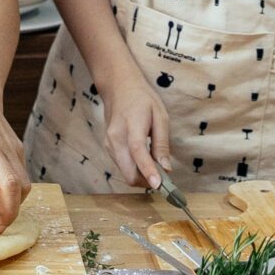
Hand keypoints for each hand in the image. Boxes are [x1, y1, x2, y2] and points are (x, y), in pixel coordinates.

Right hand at [99, 69, 171, 188]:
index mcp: (131, 126)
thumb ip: (162, 143)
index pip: (138, 152)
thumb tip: (166, 168)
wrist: (118, 89)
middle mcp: (115, 139)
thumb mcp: (160, 116)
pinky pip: (122, 166)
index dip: (148, 171)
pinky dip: (134, 169)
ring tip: (155, 166)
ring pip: (125, 173)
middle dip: (146, 181)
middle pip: (128, 172)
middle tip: (164, 179)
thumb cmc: (142, 100)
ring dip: (141, 176)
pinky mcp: (107, 148)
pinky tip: (144, 160)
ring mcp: (109, 145)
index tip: (159, 185)